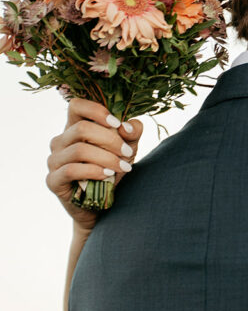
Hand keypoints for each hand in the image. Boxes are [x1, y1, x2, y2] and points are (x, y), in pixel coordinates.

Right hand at [46, 98, 143, 232]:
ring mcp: (54, 160)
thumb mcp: (128, 148)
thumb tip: (127, 126)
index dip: (96, 111)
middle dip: (110, 140)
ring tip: (124, 167)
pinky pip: (71, 170)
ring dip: (106, 157)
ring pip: (79, 150)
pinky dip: (93, 170)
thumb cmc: (113, 170)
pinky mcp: (53, 180)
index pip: (76, 105)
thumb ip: (132, 132)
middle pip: (81, 129)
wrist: (103, 205)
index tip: (117, 124)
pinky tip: (108, 174)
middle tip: (129, 153)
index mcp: (74, 127)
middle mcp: (60, 141)